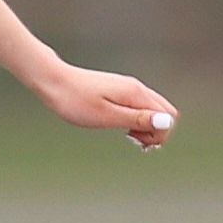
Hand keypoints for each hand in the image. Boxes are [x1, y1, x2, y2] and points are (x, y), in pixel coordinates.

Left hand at [31, 61, 178, 149]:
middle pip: (166, 112)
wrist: (54, 82)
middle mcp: (136, 88)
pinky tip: (121, 127)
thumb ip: (137, 119)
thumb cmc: (76, 101)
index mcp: (135, 94)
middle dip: (157, 131)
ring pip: (153, 110)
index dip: (159, 134)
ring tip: (127, 135)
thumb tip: (166, 123)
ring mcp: (128, 88)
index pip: (168, 117)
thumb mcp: (107, 116)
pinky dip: (137, 121)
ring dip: (146, 127)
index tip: (138, 141)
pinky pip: (140, 108)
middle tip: (134, 140)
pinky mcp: (119, 91)